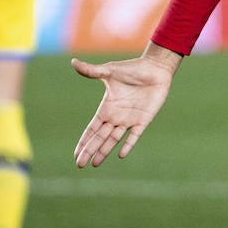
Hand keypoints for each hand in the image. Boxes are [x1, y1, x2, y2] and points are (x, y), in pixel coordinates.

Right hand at [72, 45, 181, 167]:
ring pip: (114, 139)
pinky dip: (128, 145)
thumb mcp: (110, 71)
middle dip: (90, 150)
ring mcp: (130, 119)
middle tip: (80, 165)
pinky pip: (134, 135)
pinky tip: (121, 155)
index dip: (84, 141)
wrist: (155, 69)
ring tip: (95, 163)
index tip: (75, 154)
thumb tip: (73, 62)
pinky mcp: (144, 120)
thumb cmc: (133, 68)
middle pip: (100, 137)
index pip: (92, 128)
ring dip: (105, 151)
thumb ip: (92, 71)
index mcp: (107, 107)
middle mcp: (117, 116)